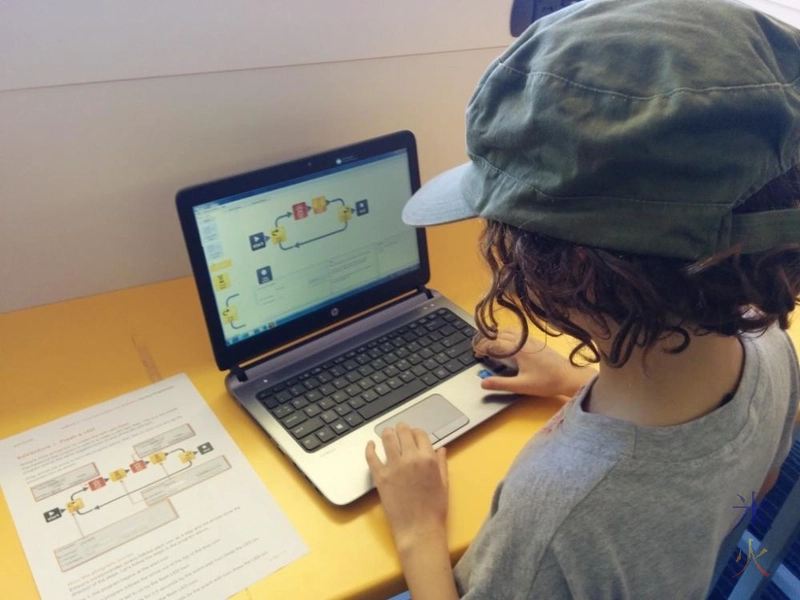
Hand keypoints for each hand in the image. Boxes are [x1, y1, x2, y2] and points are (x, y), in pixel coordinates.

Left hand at [365, 423, 448, 551]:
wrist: (419, 530)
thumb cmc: (434, 510)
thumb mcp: (444, 484)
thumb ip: (441, 464)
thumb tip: (441, 449)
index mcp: (428, 459)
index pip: (420, 434)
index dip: (417, 432)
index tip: (414, 435)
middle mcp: (410, 459)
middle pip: (403, 432)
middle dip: (401, 428)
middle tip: (399, 429)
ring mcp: (393, 467)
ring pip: (387, 439)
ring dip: (387, 433)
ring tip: (386, 433)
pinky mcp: (380, 477)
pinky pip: (371, 456)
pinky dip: (369, 447)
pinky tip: (370, 444)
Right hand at [474, 329, 596, 397]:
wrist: (570, 376)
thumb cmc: (547, 382)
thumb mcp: (521, 386)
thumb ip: (500, 383)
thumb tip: (483, 383)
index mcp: (518, 349)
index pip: (494, 342)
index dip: (482, 346)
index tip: (476, 353)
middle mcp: (523, 340)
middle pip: (499, 334)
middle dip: (487, 340)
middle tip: (479, 349)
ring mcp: (531, 339)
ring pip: (509, 331)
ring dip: (497, 336)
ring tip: (490, 345)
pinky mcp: (537, 342)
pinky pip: (518, 333)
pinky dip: (507, 335)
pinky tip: (508, 344)